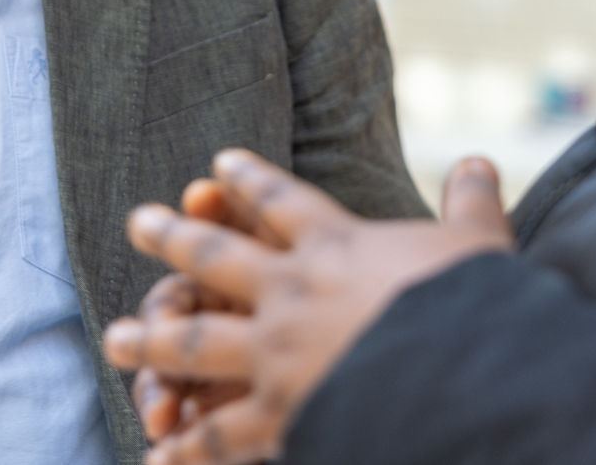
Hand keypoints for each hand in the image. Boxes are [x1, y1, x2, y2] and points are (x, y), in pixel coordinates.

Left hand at [103, 149, 512, 464]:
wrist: (461, 376)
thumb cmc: (475, 306)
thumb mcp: (479, 243)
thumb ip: (471, 204)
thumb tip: (482, 160)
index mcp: (338, 245)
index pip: (282, 203)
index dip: (249, 184)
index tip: (217, 166)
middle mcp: (293, 292)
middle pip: (218, 258)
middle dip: (175, 239)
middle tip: (137, 222)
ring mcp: (277, 354)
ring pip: (196, 342)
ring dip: (152, 341)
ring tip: (112, 339)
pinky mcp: (280, 415)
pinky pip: (221, 433)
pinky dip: (187, 447)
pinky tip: (156, 454)